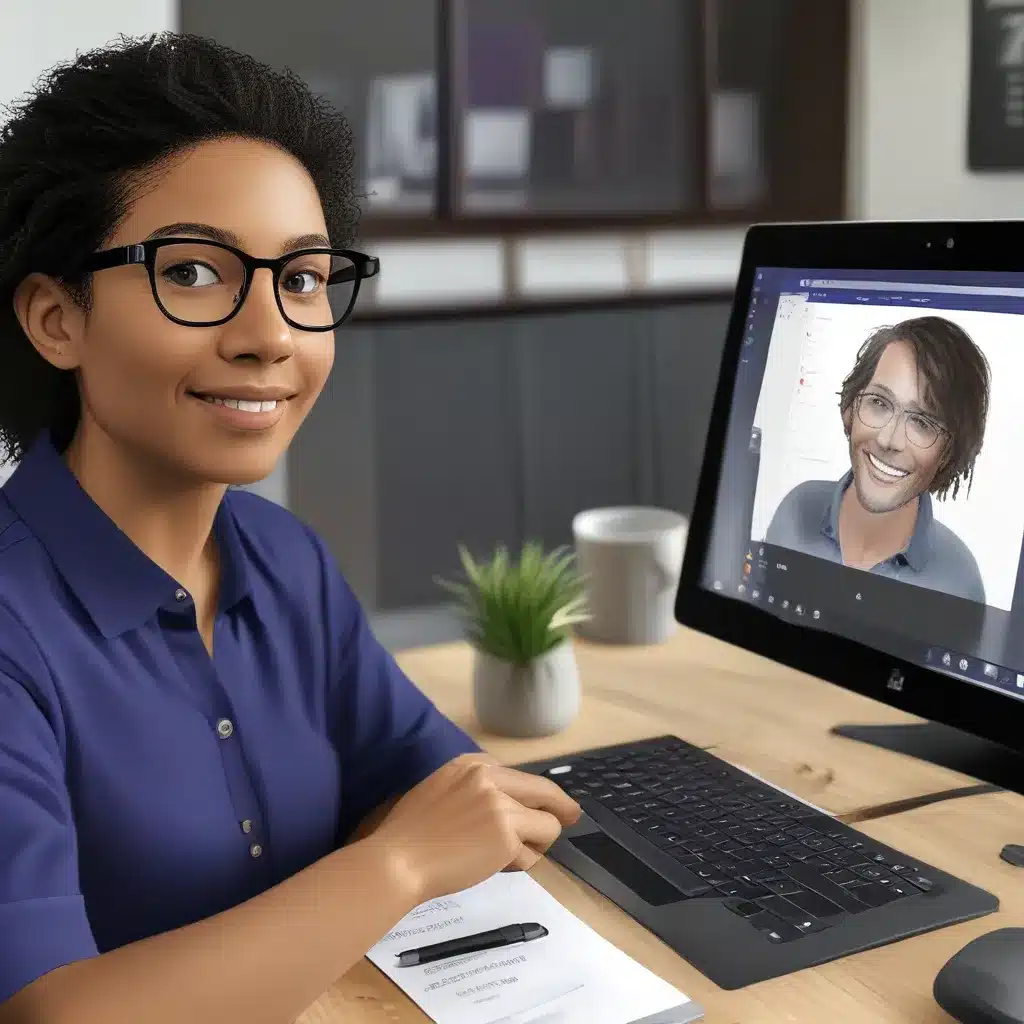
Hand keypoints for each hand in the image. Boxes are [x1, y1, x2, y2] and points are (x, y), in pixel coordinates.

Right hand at [368, 757, 580, 903]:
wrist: (398, 859)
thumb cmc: (410, 833)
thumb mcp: (441, 789)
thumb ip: (474, 789)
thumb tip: (511, 804)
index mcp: (472, 764)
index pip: (519, 776)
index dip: (534, 795)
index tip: (545, 803)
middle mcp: (490, 778)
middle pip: (544, 791)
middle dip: (561, 808)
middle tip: (572, 817)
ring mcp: (501, 805)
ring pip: (547, 825)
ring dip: (536, 844)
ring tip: (511, 857)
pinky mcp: (507, 835)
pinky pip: (532, 854)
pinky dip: (521, 864)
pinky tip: (498, 867)